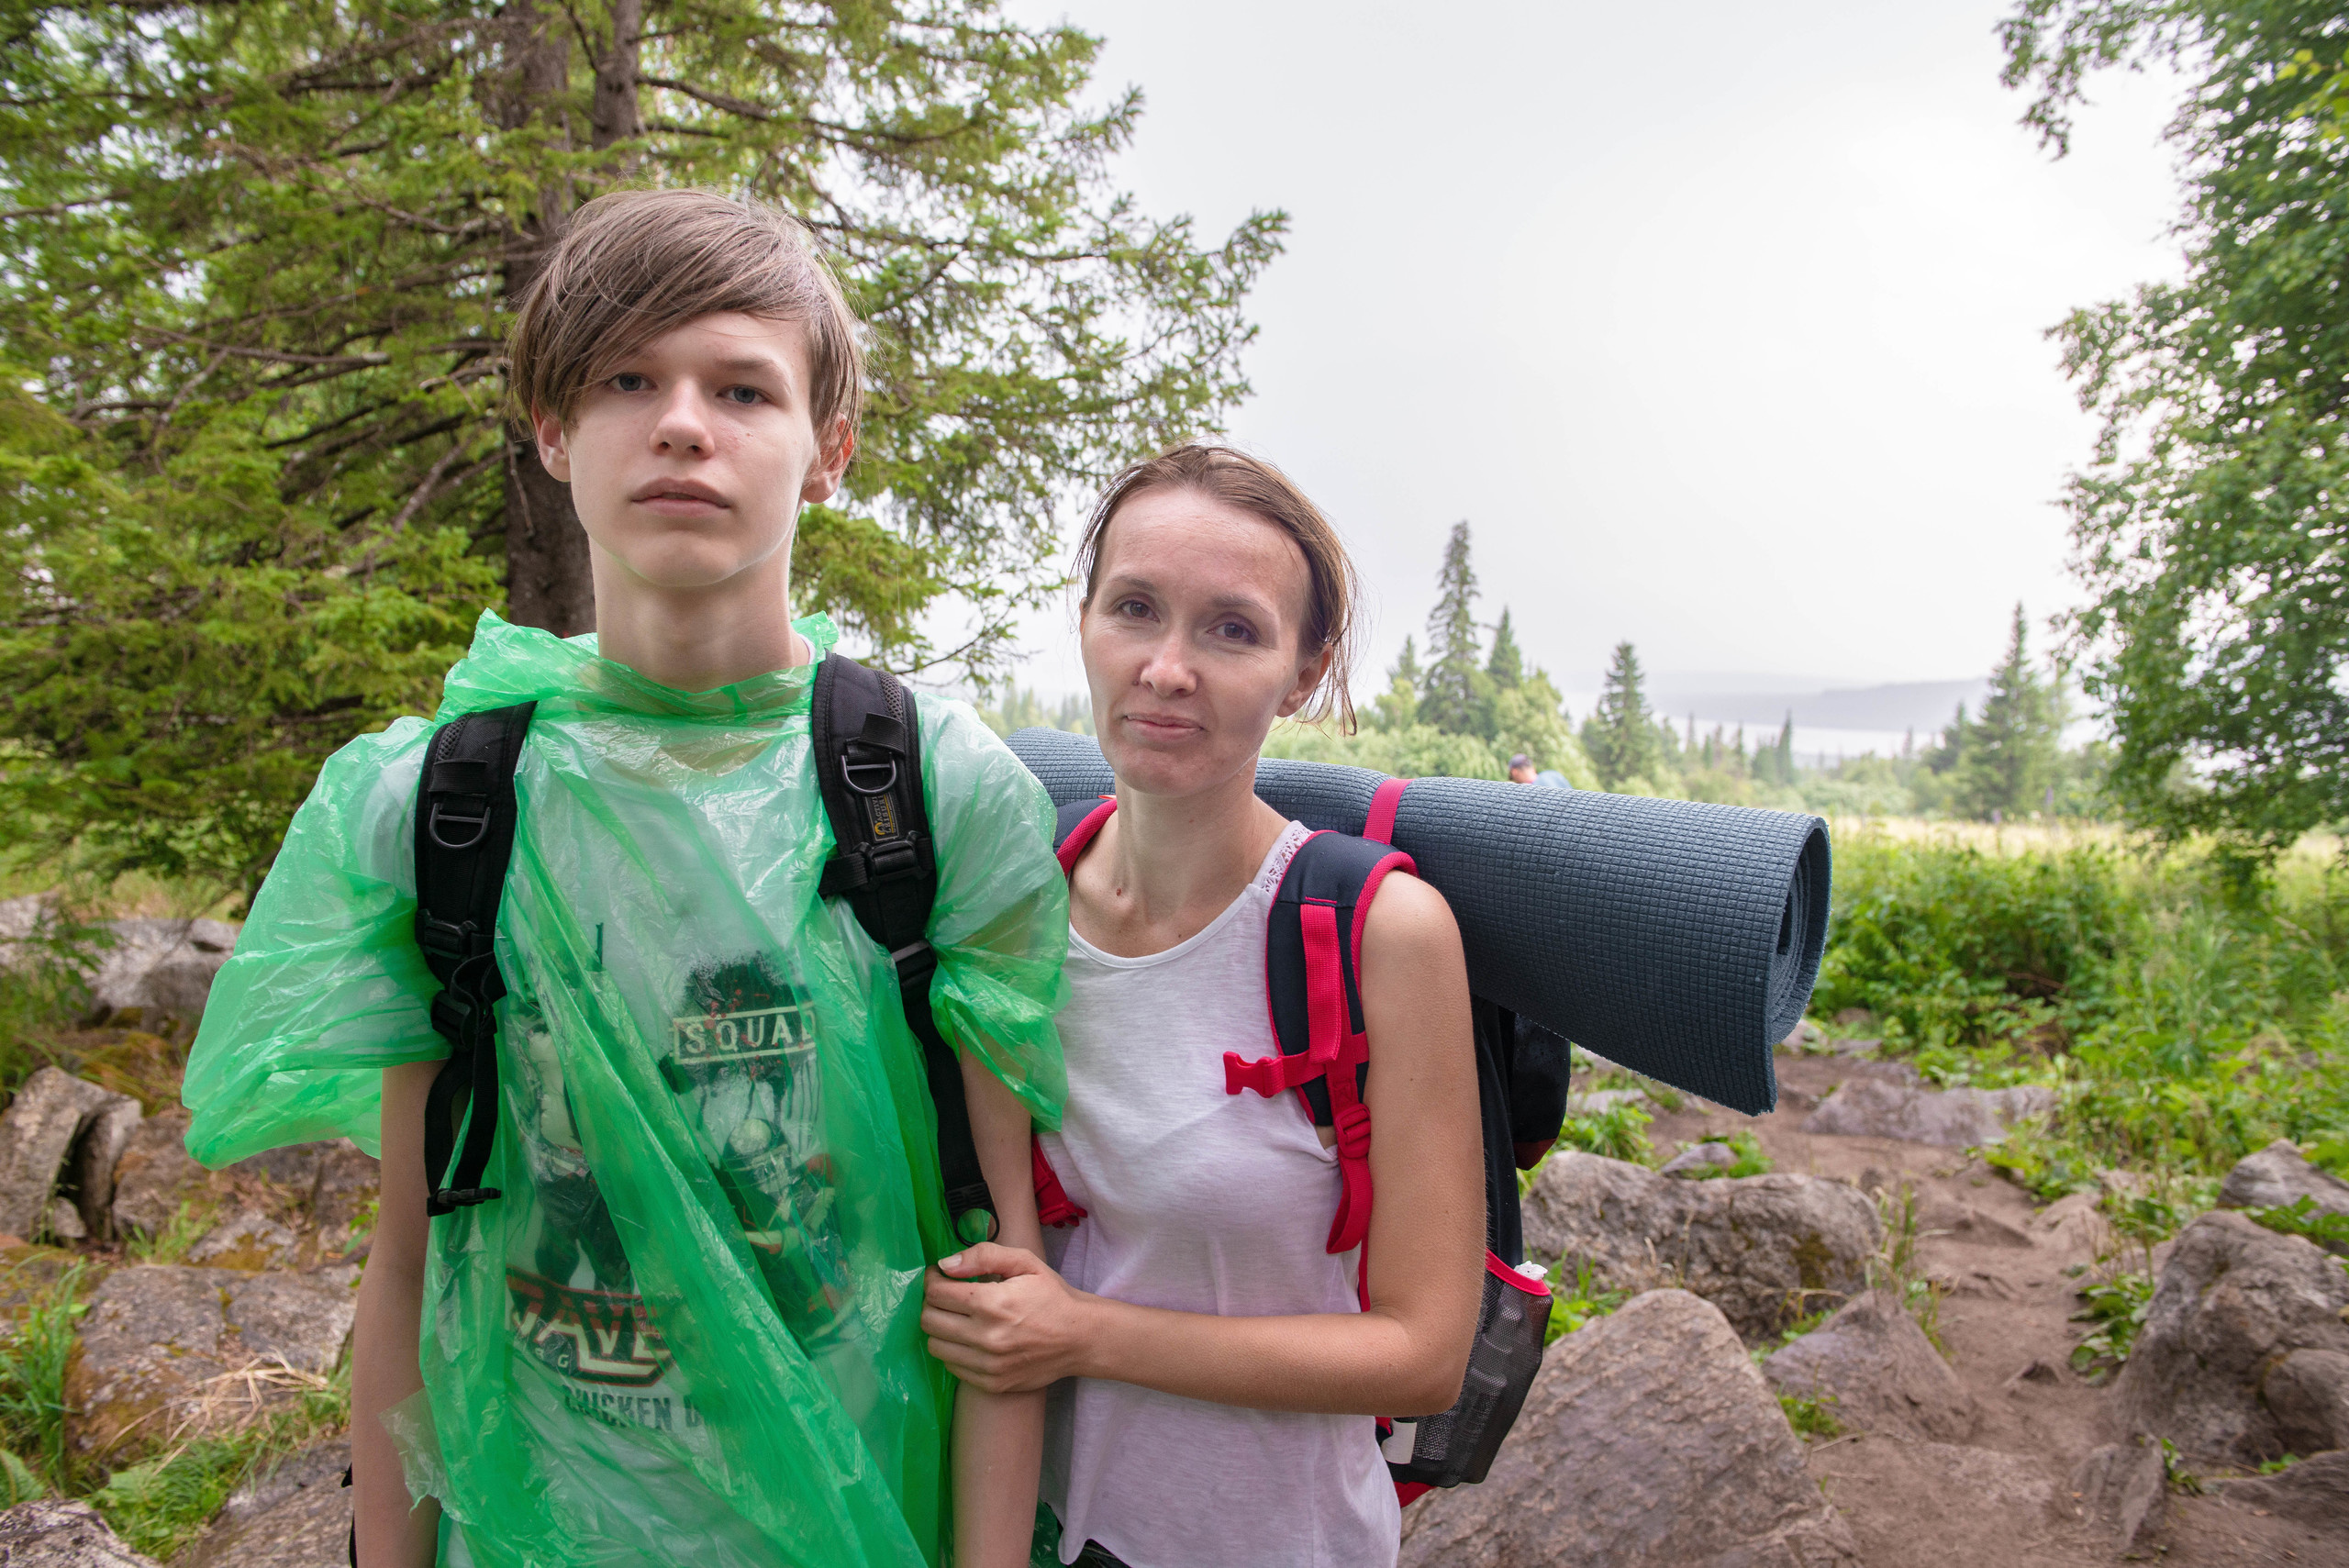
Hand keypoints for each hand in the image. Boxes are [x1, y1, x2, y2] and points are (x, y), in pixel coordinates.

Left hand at [922, 1242, 1091, 1394]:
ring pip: (935, 1346)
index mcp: (992, 1303)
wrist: (1080, 1338)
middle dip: (932, 1302)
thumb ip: (984, 1256)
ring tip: (957, 1317)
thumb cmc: (1052, 1295)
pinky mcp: (991, 1383)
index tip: (939, 1275)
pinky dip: (954, 1350)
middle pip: (929, 1320)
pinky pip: (952, 1367)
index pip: (936, 1293)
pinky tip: (970, 1338)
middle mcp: (986, 1337)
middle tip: (947, 1295)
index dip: (932, 1279)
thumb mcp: (1025, 1262)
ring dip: (940, 1328)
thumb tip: (946, 1264)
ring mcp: (987, 1365)